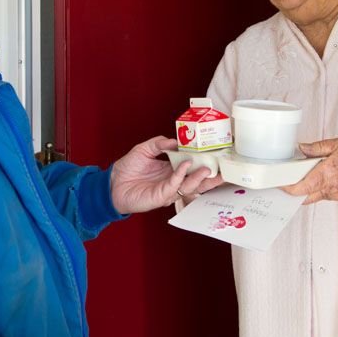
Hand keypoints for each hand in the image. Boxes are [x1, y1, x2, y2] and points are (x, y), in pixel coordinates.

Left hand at [110, 136, 224, 213]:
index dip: (205, 163)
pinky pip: (174, 185)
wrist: (111, 183)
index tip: (218, 156)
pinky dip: (180, 175)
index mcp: (172, 170)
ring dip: (200, 177)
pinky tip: (185, 166)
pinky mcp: (160, 196)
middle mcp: (173, 181)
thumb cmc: (127, 168)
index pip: (193, 167)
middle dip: (212, 177)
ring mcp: (168, 190)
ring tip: (208, 168)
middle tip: (225, 169)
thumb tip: (176, 140)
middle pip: (198, 181)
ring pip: (189, 186)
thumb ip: (160, 143)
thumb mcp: (145, 149)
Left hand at [281, 136, 337, 204]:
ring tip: (299, 172)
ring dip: (303, 187)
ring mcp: (337, 194)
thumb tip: (301, 149)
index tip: (276, 180)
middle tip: (284, 176)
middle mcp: (332, 189)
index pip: (299, 187)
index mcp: (329, 174)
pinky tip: (314, 174)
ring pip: (312, 195)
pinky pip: (322, 194)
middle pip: (303, 195)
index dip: (285, 186)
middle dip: (291, 188)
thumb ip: (317, 148)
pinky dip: (314, 186)